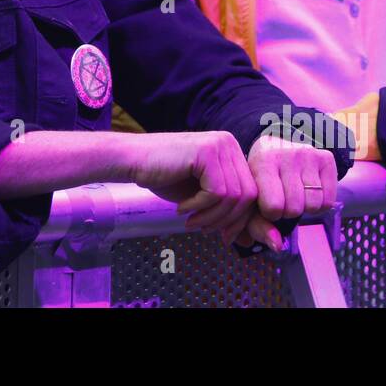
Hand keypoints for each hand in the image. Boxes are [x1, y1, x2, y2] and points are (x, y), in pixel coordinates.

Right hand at [129, 130, 280, 247]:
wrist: (132, 160)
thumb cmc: (163, 177)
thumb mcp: (201, 198)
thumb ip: (226, 213)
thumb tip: (250, 242)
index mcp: (231, 151)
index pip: (253, 191)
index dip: (241, 219)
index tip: (224, 236)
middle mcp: (229, 143)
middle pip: (248, 195)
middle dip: (228, 220)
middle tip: (205, 230)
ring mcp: (218, 145)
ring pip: (233, 196)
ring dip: (211, 217)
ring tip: (191, 221)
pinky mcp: (206, 152)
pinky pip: (216, 193)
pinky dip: (199, 208)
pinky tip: (182, 208)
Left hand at [247, 133, 337, 219]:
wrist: (273, 147)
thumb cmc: (259, 179)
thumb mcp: (251, 199)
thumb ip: (257, 226)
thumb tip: (277, 246)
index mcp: (262, 162)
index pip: (274, 206)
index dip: (271, 213)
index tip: (267, 204)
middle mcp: (286, 154)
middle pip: (295, 208)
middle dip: (288, 211)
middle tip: (283, 198)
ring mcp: (308, 154)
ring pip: (313, 205)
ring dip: (304, 208)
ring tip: (295, 194)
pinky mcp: (326, 158)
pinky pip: (328, 201)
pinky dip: (319, 205)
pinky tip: (308, 192)